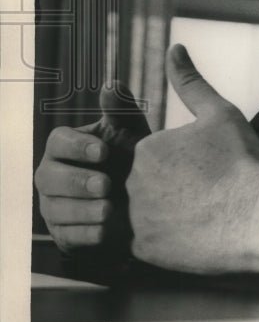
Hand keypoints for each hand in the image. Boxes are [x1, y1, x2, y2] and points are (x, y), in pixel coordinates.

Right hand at [34, 84, 149, 255]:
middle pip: (49, 177)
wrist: (145, 200)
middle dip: (77, 181)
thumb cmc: (133, 158)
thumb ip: (120, 109)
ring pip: (56, 209)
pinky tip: (105, 230)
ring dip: (82, 210)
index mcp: (65, 146)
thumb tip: (111, 84)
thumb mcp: (130, 132)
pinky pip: (67, 237)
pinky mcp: (64, 235)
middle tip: (105, 184)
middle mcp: (52, 175)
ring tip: (109, 208)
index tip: (104, 150)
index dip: (78, 146)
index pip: (58, 141)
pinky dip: (86, 234)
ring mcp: (54, 207)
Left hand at [127, 44, 258, 274]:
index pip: (150, 155)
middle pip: (142, 184)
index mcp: (145, 149)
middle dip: (168, 188)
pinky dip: (163, 238)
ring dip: (162, 214)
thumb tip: (175, 49)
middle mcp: (131, 183)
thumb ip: (190, 81)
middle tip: (204, 194)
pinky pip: (142, 243)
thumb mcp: (220, 113)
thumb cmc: (244, 162)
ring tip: (197, 215)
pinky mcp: (144, 250)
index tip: (204, 171)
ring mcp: (135, 219)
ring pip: (140, 213)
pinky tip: (190, 234)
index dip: (179, 163)